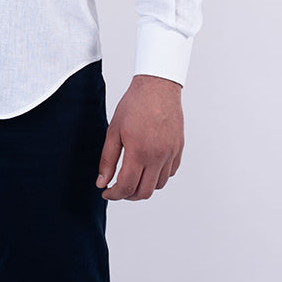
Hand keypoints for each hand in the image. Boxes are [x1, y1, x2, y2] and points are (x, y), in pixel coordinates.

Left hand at [96, 74, 183, 200]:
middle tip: (117, 188)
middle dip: (128, 195)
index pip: (126, 186)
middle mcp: (157, 156)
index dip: (114, 195)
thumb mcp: (114, 130)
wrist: (157, 87)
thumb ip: (107, 159)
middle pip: (144, 192)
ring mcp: (170, 154)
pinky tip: (148, 167)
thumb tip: (101, 182)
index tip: (106, 193)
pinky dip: (158, 177)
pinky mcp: (179, 149)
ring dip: (144, 187)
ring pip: (158, 185)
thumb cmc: (134, 105)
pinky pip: (170, 173)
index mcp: (139, 152)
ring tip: (132, 178)